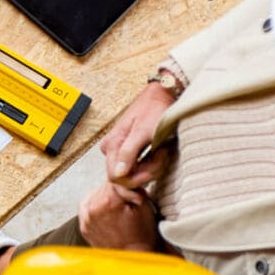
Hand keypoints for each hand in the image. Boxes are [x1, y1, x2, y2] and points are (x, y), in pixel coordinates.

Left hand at [78, 181, 157, 250]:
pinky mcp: (83, 226)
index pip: (115, 179)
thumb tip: (126, 176)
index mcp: (107, 202)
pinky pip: (89, 207)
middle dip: (116, 192)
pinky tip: (109, 216)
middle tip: (126, 206)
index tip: (132, 196)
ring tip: (118, 213)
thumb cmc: (141, 237)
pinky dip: (98, 207)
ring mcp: (85, 219)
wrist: (133, 259)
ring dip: (106, 199)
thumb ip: (133, 187)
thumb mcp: (144, 206)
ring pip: (96, 195)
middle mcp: (92, 209)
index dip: (127, 186)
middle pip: (104, 186)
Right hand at [100, 81, 174, 202]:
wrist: (162, 96)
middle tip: (162, 155)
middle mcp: (111, 150)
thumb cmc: (154, 109)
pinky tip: (160, 153)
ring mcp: (119, 151)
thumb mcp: (143, 131)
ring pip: (133, 175)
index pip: (116, 177)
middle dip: (147, 173)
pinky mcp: (128, 151)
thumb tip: (118, 174)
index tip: (155, 166)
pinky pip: (138, 168)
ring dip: (152, 168)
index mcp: (112, 145)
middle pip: (125, 178)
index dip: (136, 179)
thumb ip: (128, 152)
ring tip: (163, 150)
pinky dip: (152, 165)